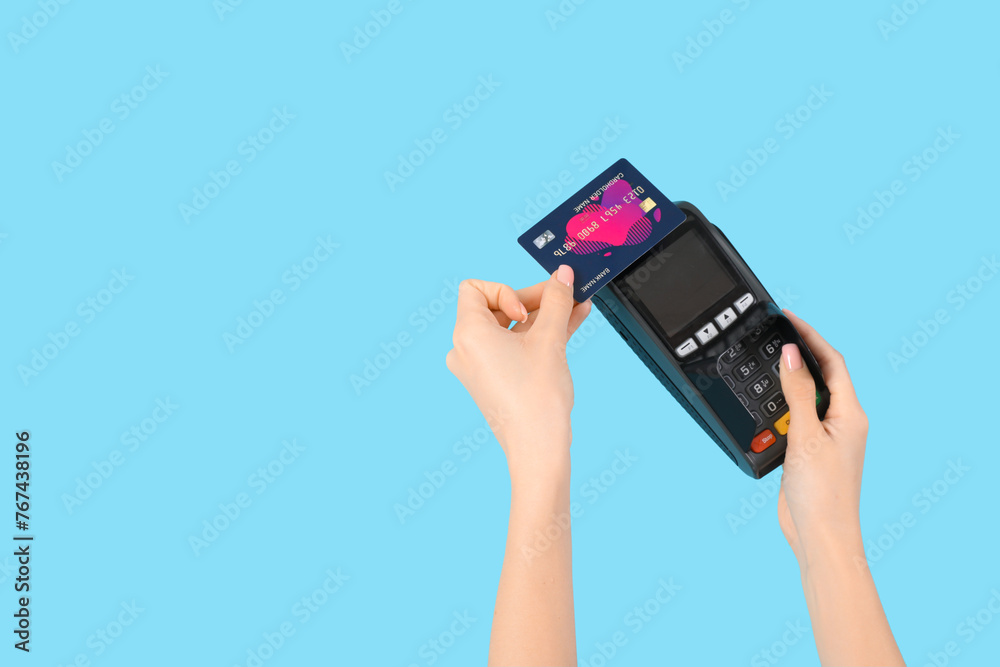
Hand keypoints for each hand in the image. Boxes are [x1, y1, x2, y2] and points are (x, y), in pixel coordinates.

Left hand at [445, 266, 591, 473]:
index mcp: (468, 334)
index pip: (475, 289)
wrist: (538, 447)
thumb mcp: (550, 339)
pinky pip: (514, 348)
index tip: (527, 310)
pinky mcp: (494, 380)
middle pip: (497, 308)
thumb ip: (556, 301)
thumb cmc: (536, 398)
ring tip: (575, 306)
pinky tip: (570, 323)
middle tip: (563, 296)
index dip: (506, 290)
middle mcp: (466, 349)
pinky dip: (537, 336)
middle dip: (534, 301)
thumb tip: (562, 276)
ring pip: (510, 329)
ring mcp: (479, 367)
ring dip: (542, 317)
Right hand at [776, 310, 868, 564]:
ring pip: (802, 397)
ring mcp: (825, 437)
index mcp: (850, 414)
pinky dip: (777, 410)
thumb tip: (792, 353)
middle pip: (819, 375)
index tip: (788, 318)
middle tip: (771, 334)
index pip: (832, 362)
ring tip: (762, 367)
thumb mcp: (806, 435)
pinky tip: (762, 408)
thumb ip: (798, 392)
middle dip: (797, 354)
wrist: (820, 537)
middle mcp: (841, 422)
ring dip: (783, 385)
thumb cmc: (823, 494)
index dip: (811, 336)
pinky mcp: (808, 452)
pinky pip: (793, 419)